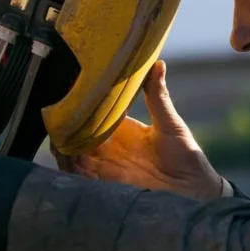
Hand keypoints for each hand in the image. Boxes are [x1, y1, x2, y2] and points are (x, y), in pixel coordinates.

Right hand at [62, 60, 225, 200]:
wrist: (192, 186)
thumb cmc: (185, 151)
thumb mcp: (169, 122)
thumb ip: (158, 96)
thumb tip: (158, 64)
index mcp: (122, 128)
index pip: (93, 115)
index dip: (78, 110)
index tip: (66, 101)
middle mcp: (110, 145)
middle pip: (78, 137)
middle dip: (64, 133)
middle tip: (57, 127)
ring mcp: (108, 164)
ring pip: (75, 157)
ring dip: (65, 152)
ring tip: (60, 146)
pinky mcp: (110, 183)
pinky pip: (84, 178)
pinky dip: (74, 171)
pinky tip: (71, 165)